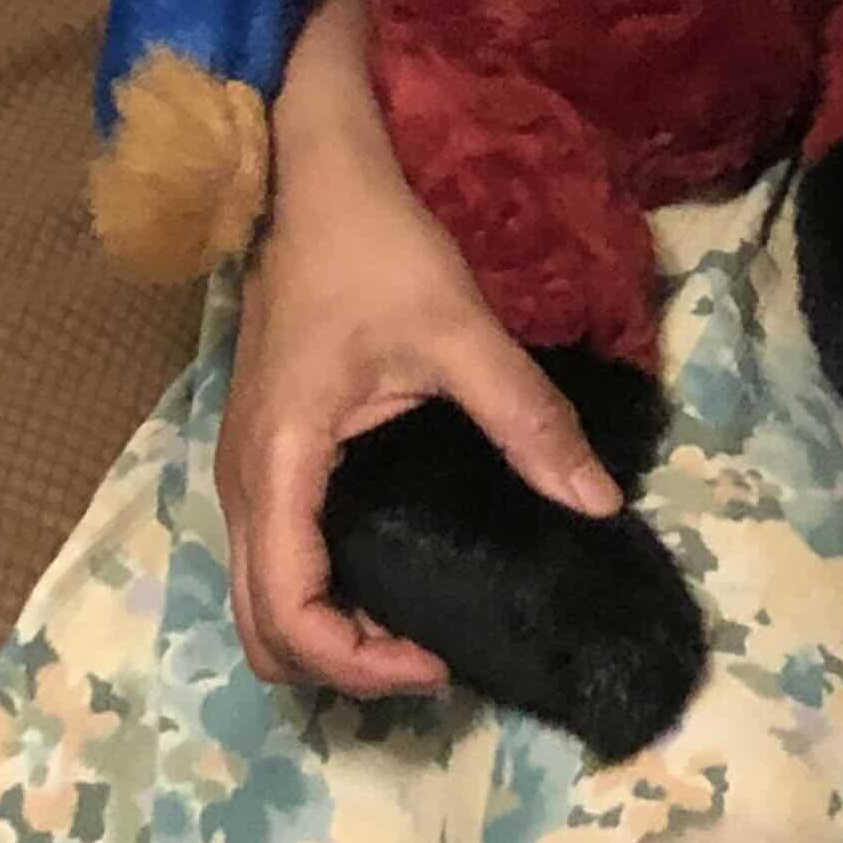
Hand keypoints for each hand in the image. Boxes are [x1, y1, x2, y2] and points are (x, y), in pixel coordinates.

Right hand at [217, 144, 620, 698]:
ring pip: (262, 598)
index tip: (439, 659)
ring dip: (330, 632)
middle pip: (263, 630)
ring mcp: (245, 470)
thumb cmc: (374, 247)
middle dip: (342, 665)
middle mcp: (243, 484)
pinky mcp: (263, 454)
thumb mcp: (462, 329)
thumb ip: (527, 418)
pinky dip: (323, 591)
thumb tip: (598, 503)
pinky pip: (277, 556)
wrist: (313, 176)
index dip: (361, 666)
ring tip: (421, 620)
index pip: (291, 617)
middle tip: (433, 652)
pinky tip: (396, 569)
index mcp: (281, 464)